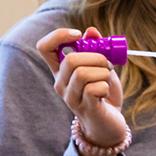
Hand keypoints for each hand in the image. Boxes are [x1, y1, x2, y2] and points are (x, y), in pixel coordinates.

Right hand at [37, 27, 127, 149]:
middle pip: (70, 60)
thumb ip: (97, 49)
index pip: (44, 47)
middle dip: (97, 57)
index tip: (78, 35)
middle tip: (108, 64)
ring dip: (103, 72)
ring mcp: (70, 97)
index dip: (58, 35)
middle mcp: (60, 83)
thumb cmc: (104, 93)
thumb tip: (91, 31)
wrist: (110, 123)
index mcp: (61, 70)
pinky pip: (94, 89)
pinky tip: (105, 93)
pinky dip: (105, 86)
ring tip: (108, 79)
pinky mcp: (84, 108)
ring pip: (83, 73)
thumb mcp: (102, 68)